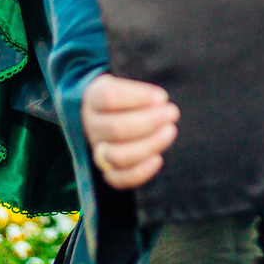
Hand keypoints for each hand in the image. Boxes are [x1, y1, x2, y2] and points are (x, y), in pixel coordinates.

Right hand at [82, 74, 179, 189]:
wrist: (109, 114)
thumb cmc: (125, 97)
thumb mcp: (127, 85)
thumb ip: (141, 93)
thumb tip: (160, 102)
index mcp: (94, 98)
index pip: (109, 97)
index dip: (138, 98)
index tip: (162, 97)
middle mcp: (92, 125)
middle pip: (115, 128)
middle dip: (148, 121)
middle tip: (171, 113)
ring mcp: (98, 150)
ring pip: (118, 155)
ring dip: (148, 145)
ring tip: (170, 131)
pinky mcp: (106, 170)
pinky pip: (118, 179)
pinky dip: (139, 172)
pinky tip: (158, 159)